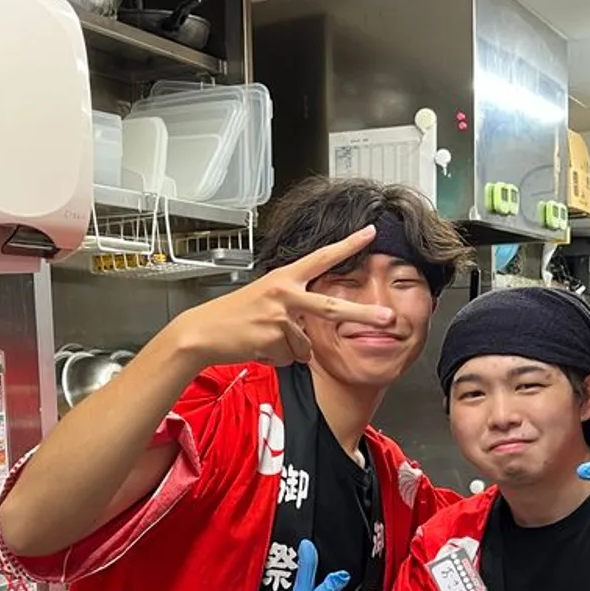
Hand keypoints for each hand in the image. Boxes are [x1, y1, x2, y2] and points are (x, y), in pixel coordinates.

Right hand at [168, 227, 392, 368]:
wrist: (202, 332)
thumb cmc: (233, 316)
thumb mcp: (265, 298)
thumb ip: (292, 304)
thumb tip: (311, 325)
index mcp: (284, 277)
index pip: (321, 257)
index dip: (347, 245)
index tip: (370, 233)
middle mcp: (284, 292)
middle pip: (332, 307)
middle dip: (363, 313)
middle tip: (387, 317)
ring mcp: (279, 316)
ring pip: (305, 344)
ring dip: (290, 349)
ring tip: (265, 338)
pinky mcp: (273, 338)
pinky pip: (291, 357)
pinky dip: (278, 357)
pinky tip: (259, 347)